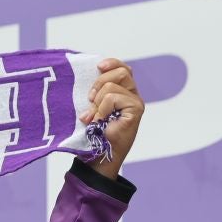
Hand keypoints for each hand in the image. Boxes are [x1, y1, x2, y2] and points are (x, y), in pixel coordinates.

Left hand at [81, 58, 141, 179]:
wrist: (97, 157)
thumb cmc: (93, 135)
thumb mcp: (91, 109)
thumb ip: (94, 95)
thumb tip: (85, 79)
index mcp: (123, 92)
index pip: (122, 68)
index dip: (111, 63)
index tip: (98, 66)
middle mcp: (132, 95)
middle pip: (121, 71)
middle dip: (100, 82)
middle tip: (90, 100)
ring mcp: (135, 102)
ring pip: (113, 86)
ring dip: (98, 102)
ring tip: (94, 117)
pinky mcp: (136, 109)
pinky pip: (113, 97)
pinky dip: (101, 109)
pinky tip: (99, 121)